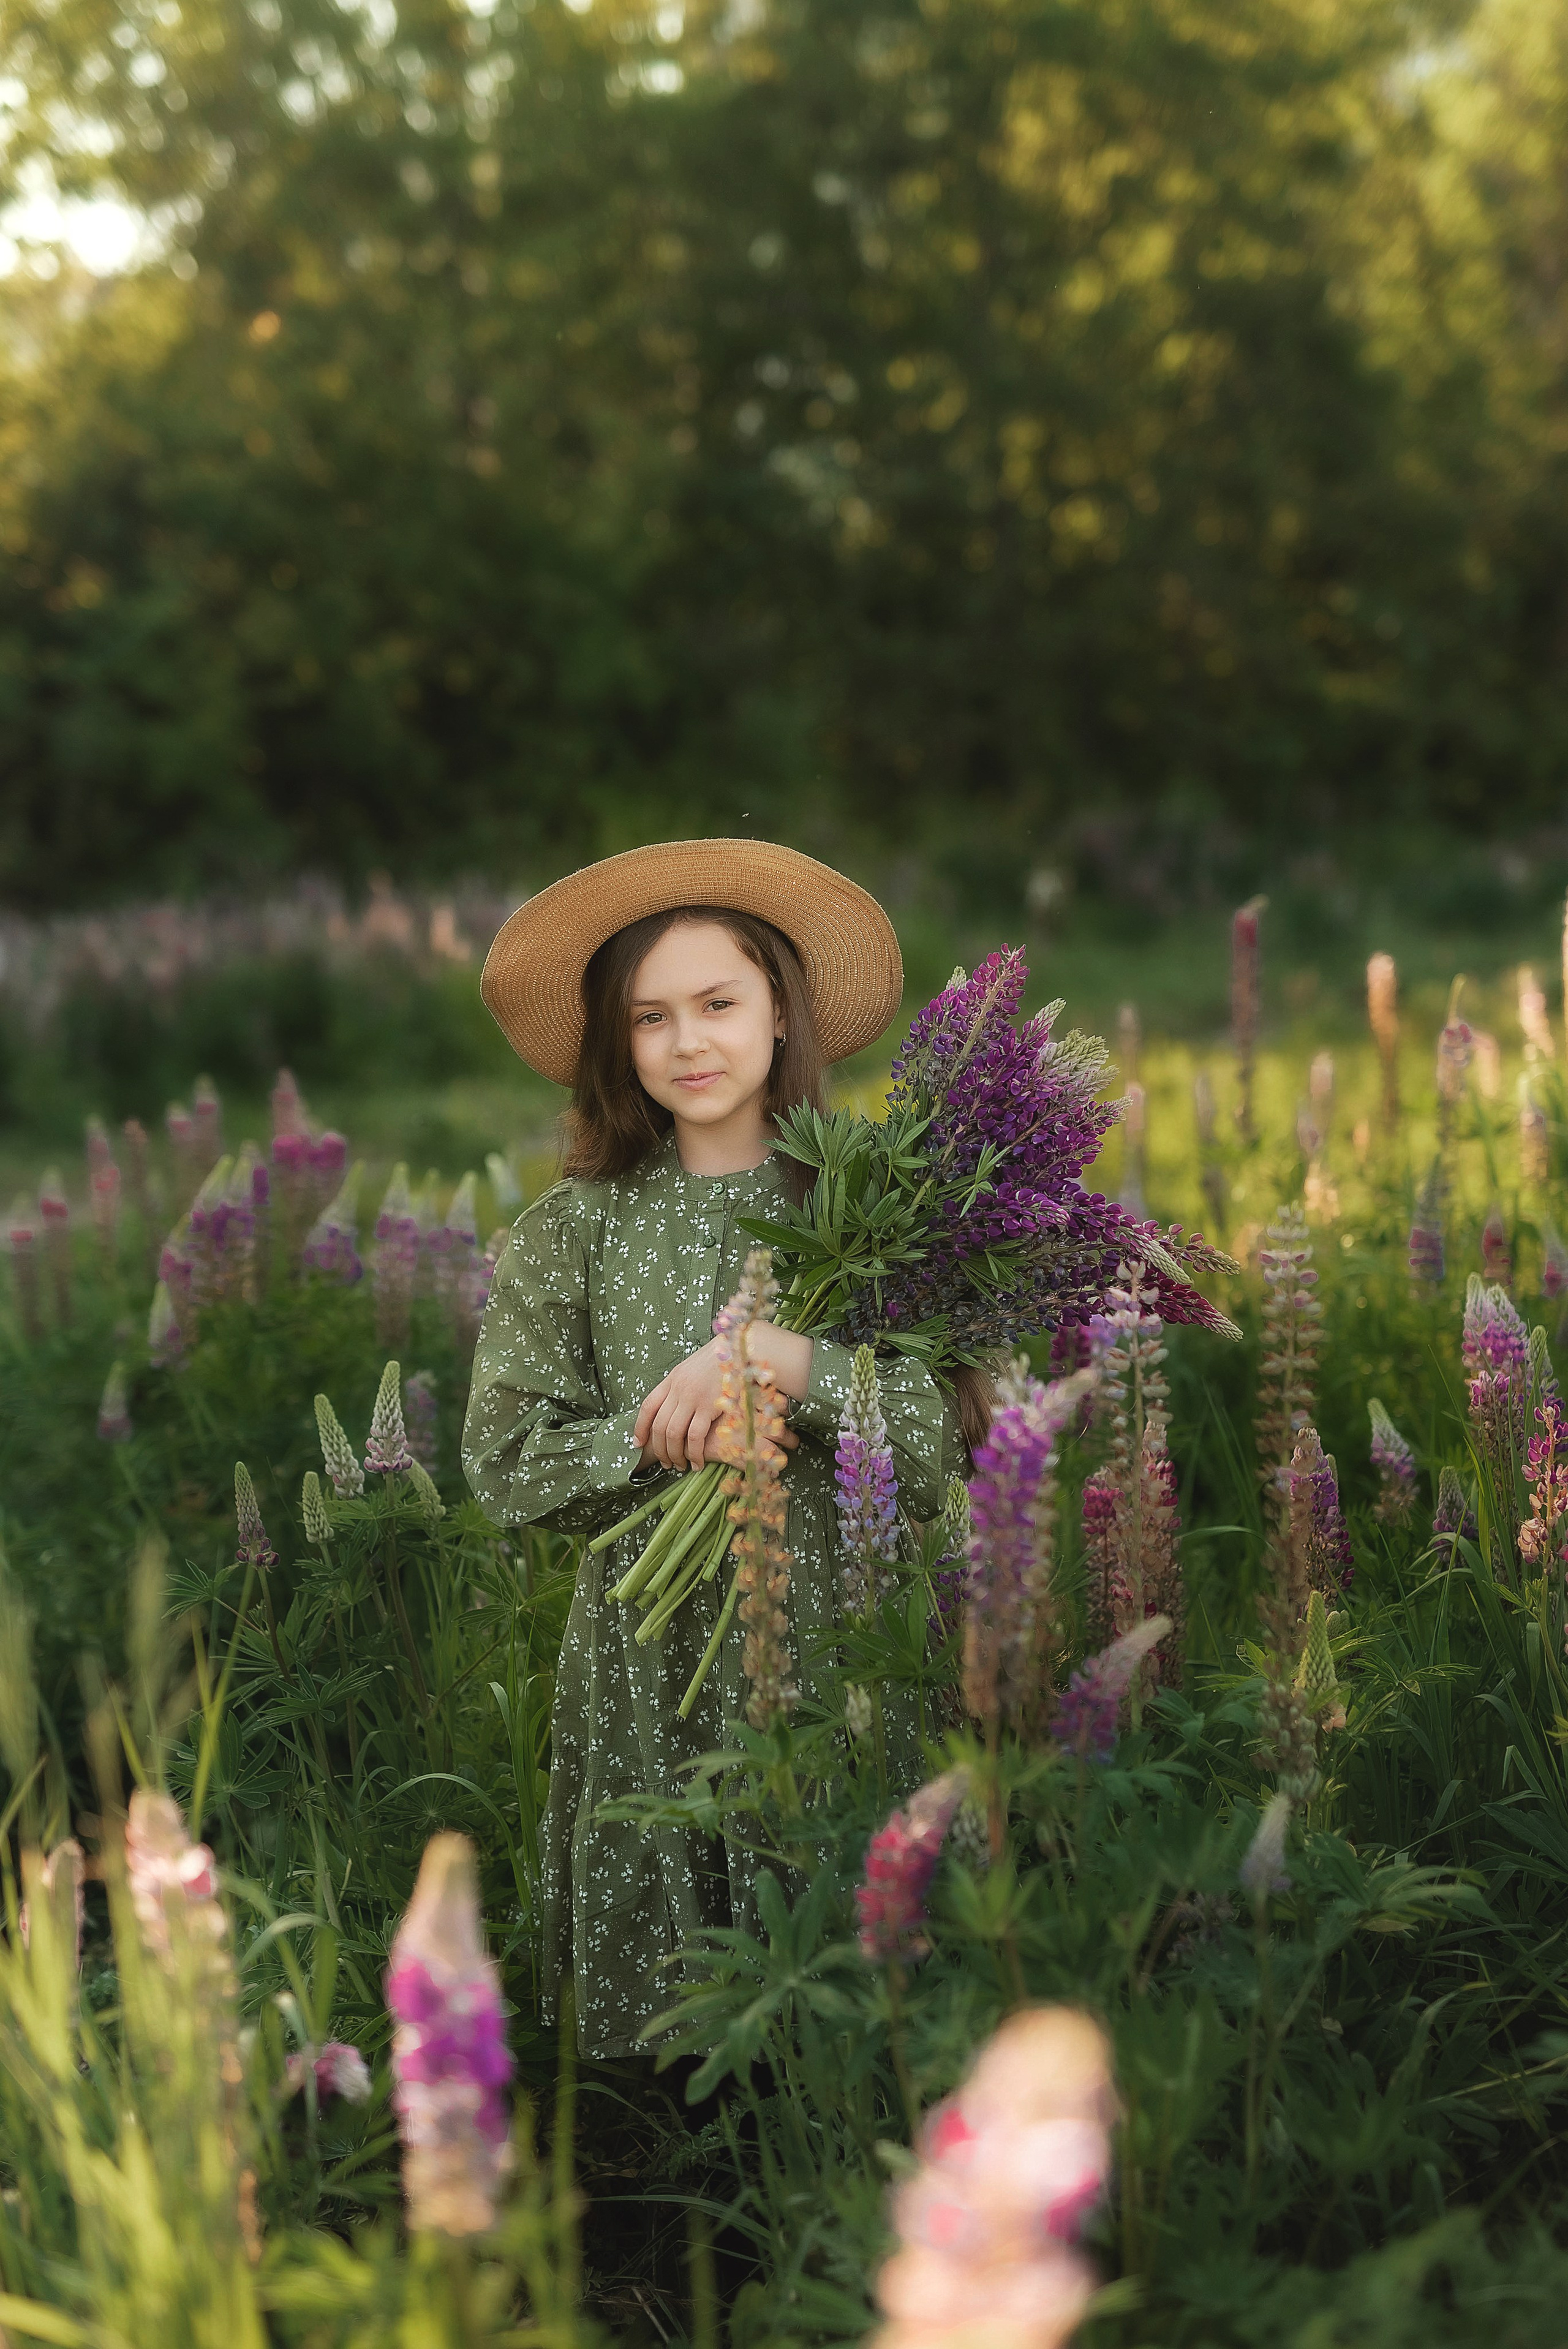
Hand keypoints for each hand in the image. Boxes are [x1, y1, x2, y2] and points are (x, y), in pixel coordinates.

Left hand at [634, 1335, 806, 1470]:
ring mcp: (693, 1397)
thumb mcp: (695, 1368)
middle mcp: (678, 1388)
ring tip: (679, 1467)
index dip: (640, 1428)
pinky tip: (697, 1462)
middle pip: (659, 1425)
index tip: (638, 1444)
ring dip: (674, 1455)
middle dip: (659, 1449)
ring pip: (673, 1433)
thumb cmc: (724, 1359)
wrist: (745, 1347)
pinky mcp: (710, 1406)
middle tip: (665, 1464)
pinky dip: (694, 1453)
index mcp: (672, 1379)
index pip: (647, 1406)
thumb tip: (674, 1406)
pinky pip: (695, 1436)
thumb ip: (682, 1386)